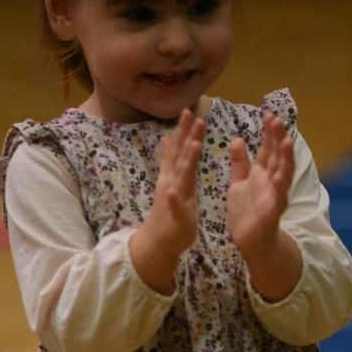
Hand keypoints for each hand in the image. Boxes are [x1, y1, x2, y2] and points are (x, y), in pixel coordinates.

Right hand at [148, 107, 204, 256]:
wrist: (157, 242)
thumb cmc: (168, 212)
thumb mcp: (171, 182)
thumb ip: (170, 161)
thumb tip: (166, 139)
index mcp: (173, 175)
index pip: (179, 149)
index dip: (183, 130)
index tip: (188, 109)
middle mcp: (171, 182)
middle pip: (180, 156)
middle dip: (187, 136)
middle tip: (194, 116)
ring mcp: (172, 199)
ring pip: (180, 177)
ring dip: (186, 160)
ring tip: (194, 144)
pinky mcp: (176, 216)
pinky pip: (174, 207)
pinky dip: (173, 198)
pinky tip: (173, 190)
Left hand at [227, 113, 293, 258]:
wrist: (250, 243)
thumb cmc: (246, 214)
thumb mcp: (239, 183)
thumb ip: (240, 163)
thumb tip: (237, 139)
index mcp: (261, 175)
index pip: (267, 149)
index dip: (268, 132)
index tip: (267, 113)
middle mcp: (271, 183)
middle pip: (276, 157)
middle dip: (277, 138)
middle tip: (276, 118)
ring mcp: (274, 197)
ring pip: (283, 174)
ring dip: (285, 158)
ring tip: (287, 141)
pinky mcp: (272, 212)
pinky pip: (278, 198)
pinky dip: (280, 187)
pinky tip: (281, 176)